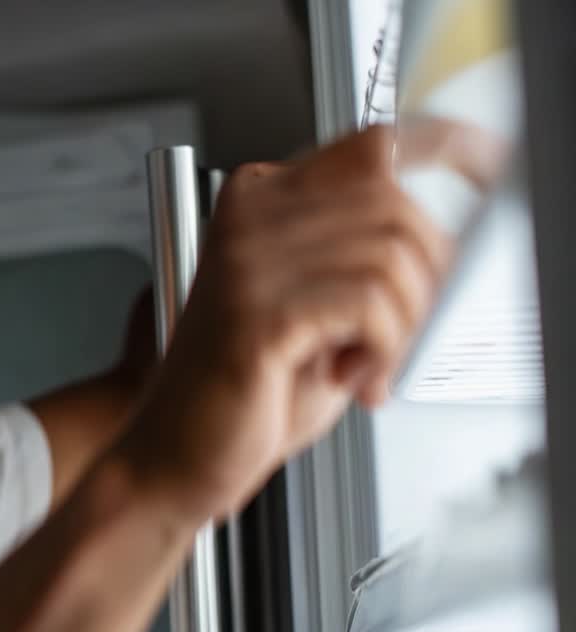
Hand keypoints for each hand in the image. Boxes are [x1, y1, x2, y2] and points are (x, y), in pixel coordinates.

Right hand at [121, 125, 451, 520]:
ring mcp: (251, 260)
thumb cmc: (244, 391)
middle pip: (396, 205)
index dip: (444, 146)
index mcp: (261, 202)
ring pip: (392, 256)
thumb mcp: (316, 306)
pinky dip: (381, 351)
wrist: (175, 454)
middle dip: (424, 281)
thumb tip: (442, 237)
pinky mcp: (262, 310)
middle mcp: (251, 217)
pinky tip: (348, 377)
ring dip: (400, 327)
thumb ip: (366, 258)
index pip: (371, 146)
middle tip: (398, 334)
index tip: (488, 161)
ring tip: (364, 364)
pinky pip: (371, 304)